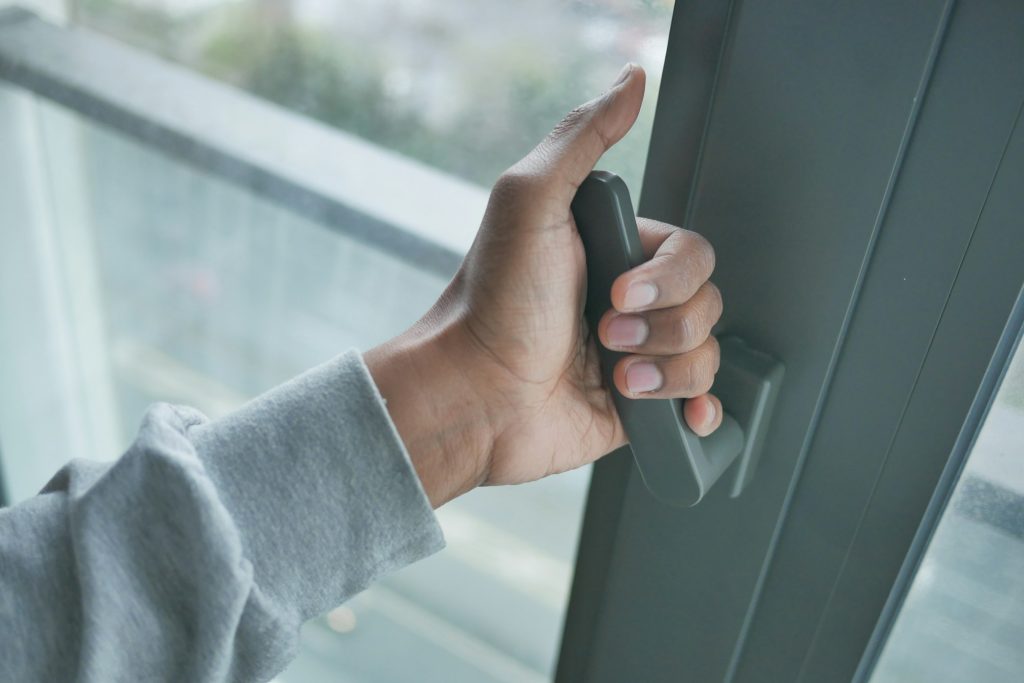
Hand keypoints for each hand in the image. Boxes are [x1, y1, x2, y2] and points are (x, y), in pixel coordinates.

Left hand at [366, 64, 722, 506]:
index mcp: (612, 250)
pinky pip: (697, 400)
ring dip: (666, 366)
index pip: (691, 252)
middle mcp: (628, 300)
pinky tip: (677, 411)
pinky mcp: (636, 403)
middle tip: (603, 332)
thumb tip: (631, 83)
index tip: (616, 291)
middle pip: (707, 300)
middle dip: (663, 323)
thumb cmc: (491, 303)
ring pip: (705, 351)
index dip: (668, 276)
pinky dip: (696, 408)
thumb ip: (581, 139)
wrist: (473, 396)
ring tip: (614, 373)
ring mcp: (635, 352)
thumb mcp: (529, 201)